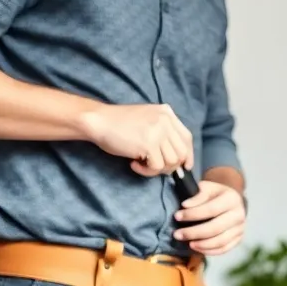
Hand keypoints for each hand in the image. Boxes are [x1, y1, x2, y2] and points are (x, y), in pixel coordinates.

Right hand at [79, 103, 193, 175]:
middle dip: (171, 165)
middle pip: (181, 152)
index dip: (188, 155)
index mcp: (167, 113)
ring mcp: (159, 131)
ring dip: (157, 169)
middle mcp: (166, 120)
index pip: (187, 137)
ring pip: (171, 162)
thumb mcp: (147, 120)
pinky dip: (147, 171)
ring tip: (141, 164)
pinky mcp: (149, 143)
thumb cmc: (118, 124)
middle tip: (154, 167)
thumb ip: (163, 132)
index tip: (184, 166)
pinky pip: (157, 167)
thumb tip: (178, 159)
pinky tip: (134, 164)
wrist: (98, 121)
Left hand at [173, 181, 245, 255]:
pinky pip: (224, 248)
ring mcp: (240, 228)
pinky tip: (197, 248)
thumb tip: (186, 205)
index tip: (177, 216)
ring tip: (188, 243)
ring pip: (220, 241)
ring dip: (201, 245)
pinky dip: (210, 251)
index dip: (192, 214)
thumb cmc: (214, 194)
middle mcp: (239, 214)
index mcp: (232, 198)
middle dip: (194, 233)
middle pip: (215, 228)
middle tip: (177, 234)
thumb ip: (197, 195)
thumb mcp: (206, 188)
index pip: (211, 209)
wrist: (230, 201)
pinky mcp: (239, 238)